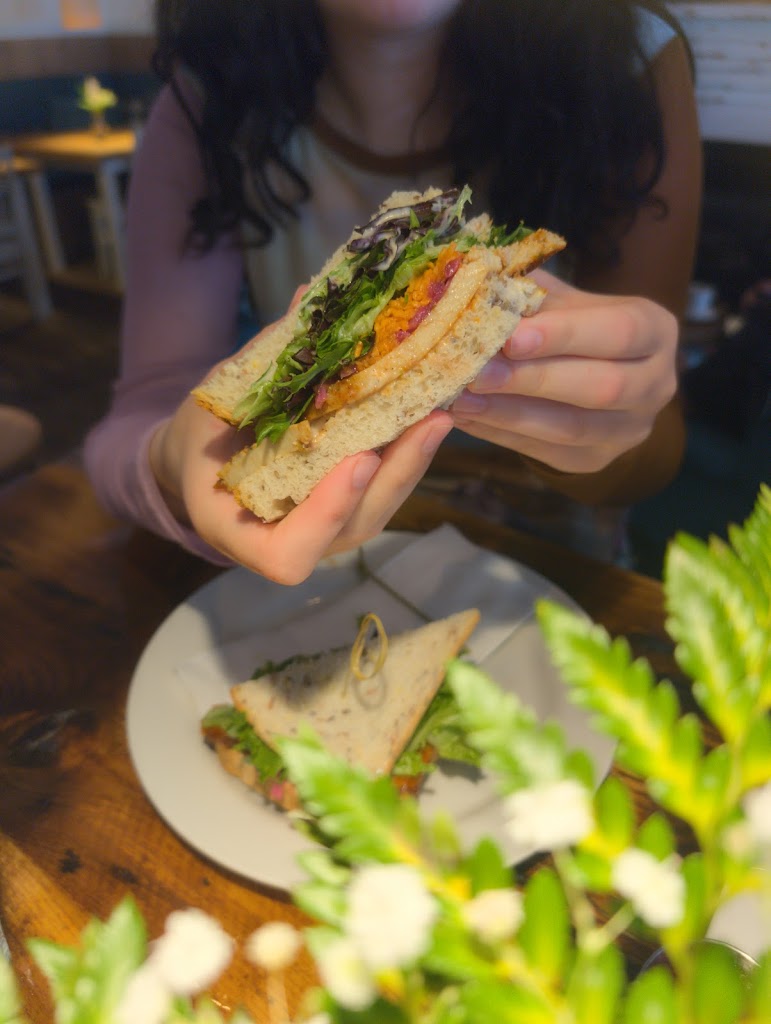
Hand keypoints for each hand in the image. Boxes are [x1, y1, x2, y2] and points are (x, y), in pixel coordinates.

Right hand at [150, 384, 451, 585]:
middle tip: (428, 421)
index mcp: (237, 531)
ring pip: (377, 512)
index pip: (288, 555)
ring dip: (412, 464)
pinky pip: (382, 493)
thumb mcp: (217, 400)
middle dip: (395, 476)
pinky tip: (430, 414)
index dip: (327, 515)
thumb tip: (311, 299)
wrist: (206, 459)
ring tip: (440, 412)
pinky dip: (407, 457)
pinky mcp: (348, 511)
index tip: (359, 459)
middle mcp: (287, 542)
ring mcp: (325, 532)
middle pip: (353, 529)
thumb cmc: (203, 434)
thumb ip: (262, 363)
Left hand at [450, 269, 678, 473]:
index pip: (618, 333)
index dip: (565, 336)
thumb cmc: (574, 327)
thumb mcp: (563, 302)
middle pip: (600, 387)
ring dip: (509, 414)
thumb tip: (475, 286)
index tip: (510, 337)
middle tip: (475, 373)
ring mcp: (629, 430)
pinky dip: (501, 434)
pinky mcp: (595, 460)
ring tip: (460, 399)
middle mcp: (656, 385)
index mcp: (655, 331)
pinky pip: (545, 451)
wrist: (595, 374)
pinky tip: (466, 418)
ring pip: (570, 429)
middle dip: (532, 381)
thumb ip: (530, 295)